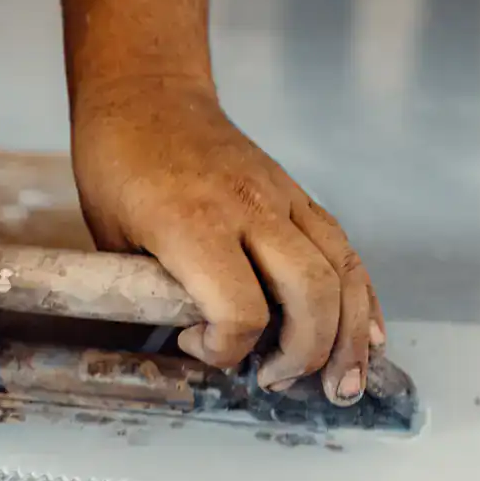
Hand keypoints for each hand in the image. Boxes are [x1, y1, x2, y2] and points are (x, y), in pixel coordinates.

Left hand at [71, 79, 382, 404]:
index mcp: (193, 223)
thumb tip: (185, 346)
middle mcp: (250, 209)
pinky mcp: (299, 196)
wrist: (147, 96)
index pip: (239, 309)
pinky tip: (366, 336)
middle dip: (304, 353)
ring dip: (350, 337)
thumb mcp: (113, 239)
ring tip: (343, 384)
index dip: (223, 347)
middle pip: (310, 294)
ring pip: (341, 273)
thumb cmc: (118, 168)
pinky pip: (343, 250)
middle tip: (277, 382)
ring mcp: (282, 198)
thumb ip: (151, 292)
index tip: (192, 344)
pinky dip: (361, 297)